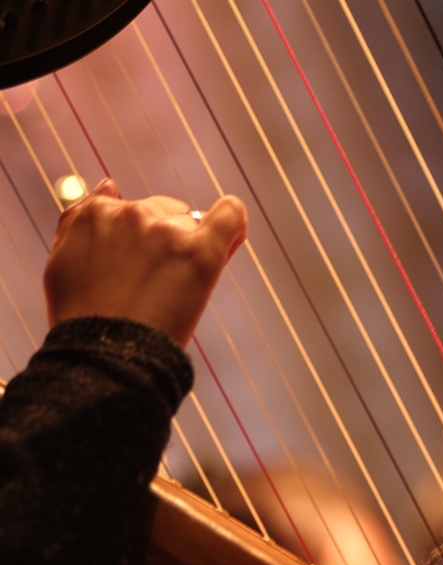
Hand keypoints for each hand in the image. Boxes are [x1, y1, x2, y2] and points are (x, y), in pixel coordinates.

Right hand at [44, 179, 247, 347]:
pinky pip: (230, 216)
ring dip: (188, 245)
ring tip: (177, 288)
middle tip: (157, 284)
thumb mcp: (63, 263)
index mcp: (93, 214)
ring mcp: (164, 231)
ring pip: (190, 221)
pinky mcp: (198, 251)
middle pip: (161, 212)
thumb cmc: (85, 320)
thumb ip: (80, 222)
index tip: (137, 264)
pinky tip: (230, 242)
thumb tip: (109, 184)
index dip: (135, 235)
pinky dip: (234, 222)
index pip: (123, 206)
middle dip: (162, 240)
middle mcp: (129, 214)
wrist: (106, 357)